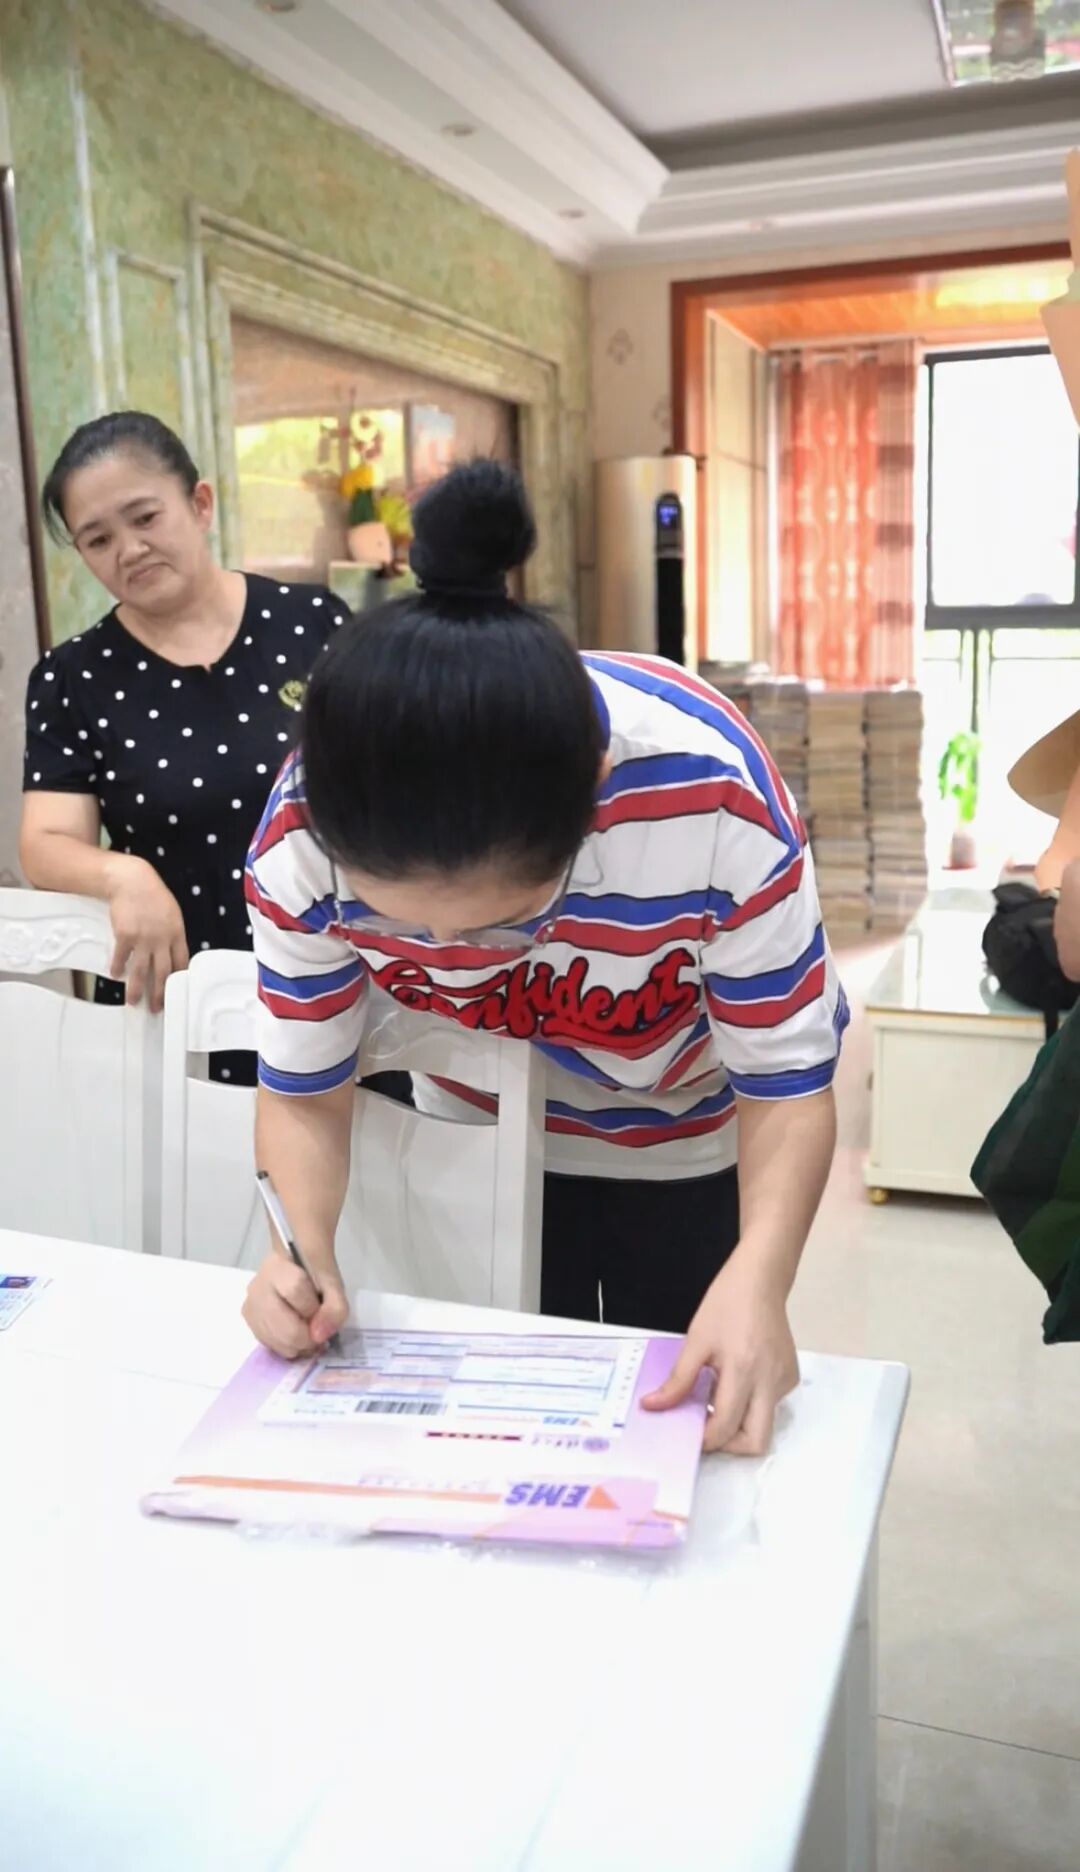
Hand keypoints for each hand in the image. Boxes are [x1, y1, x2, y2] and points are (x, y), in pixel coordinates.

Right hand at [104, 855, 188, 1011]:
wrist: (132, 881)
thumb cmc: (153, 895)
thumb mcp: (172, 913)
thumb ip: (172, 934)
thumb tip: (171, 953)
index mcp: (177, 934)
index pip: (181, 963)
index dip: (178, 981)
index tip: (176, 994)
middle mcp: (162, 939)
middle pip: (162, 973)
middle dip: (159, 994)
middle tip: (155, 1008)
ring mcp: (143, 938)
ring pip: (141, 970)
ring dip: (137, 989)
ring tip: (133, 1002)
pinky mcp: (125, 935)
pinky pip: (122, 957)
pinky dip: (118, 968)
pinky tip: (115, 975)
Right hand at [242, 1253, 348, 1358]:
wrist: (298, 1263)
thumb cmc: (315, 1272)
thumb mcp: (334, 1285)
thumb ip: (335, 1309)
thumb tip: (319, 1336)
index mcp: (278, 1267)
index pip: (295, 1291)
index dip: (312, 1308)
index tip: (321, 1309)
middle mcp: (257, 1287)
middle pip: (282, 1326)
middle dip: (307, 1336)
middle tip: (317, 1329)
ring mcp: (250, 1306)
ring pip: (275, 1340)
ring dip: (297, 1344)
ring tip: (307, 1331)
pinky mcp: (248, 1321)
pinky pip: (269, 1344)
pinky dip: (286, 1345)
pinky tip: (294, 1333)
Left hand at [642, 1250, 798, 1454]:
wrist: (761, 1279)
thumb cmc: (725, 1304)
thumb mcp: (696, 1341)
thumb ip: (677, 1380)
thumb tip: (652, 1406)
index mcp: (743, 1371)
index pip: (725, 1427)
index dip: (703, 1439)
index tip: (686, 1432)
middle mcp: (770, 1382)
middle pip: (756, 1442)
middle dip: (730, 1446)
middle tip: (707, 1429)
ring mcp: (785, 1380)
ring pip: (765, 1425)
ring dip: (740, 1424)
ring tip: (718, 1397)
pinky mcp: (791, 1375)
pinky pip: (771, 1405)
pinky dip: (751, 1404)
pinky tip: (736, 1381)